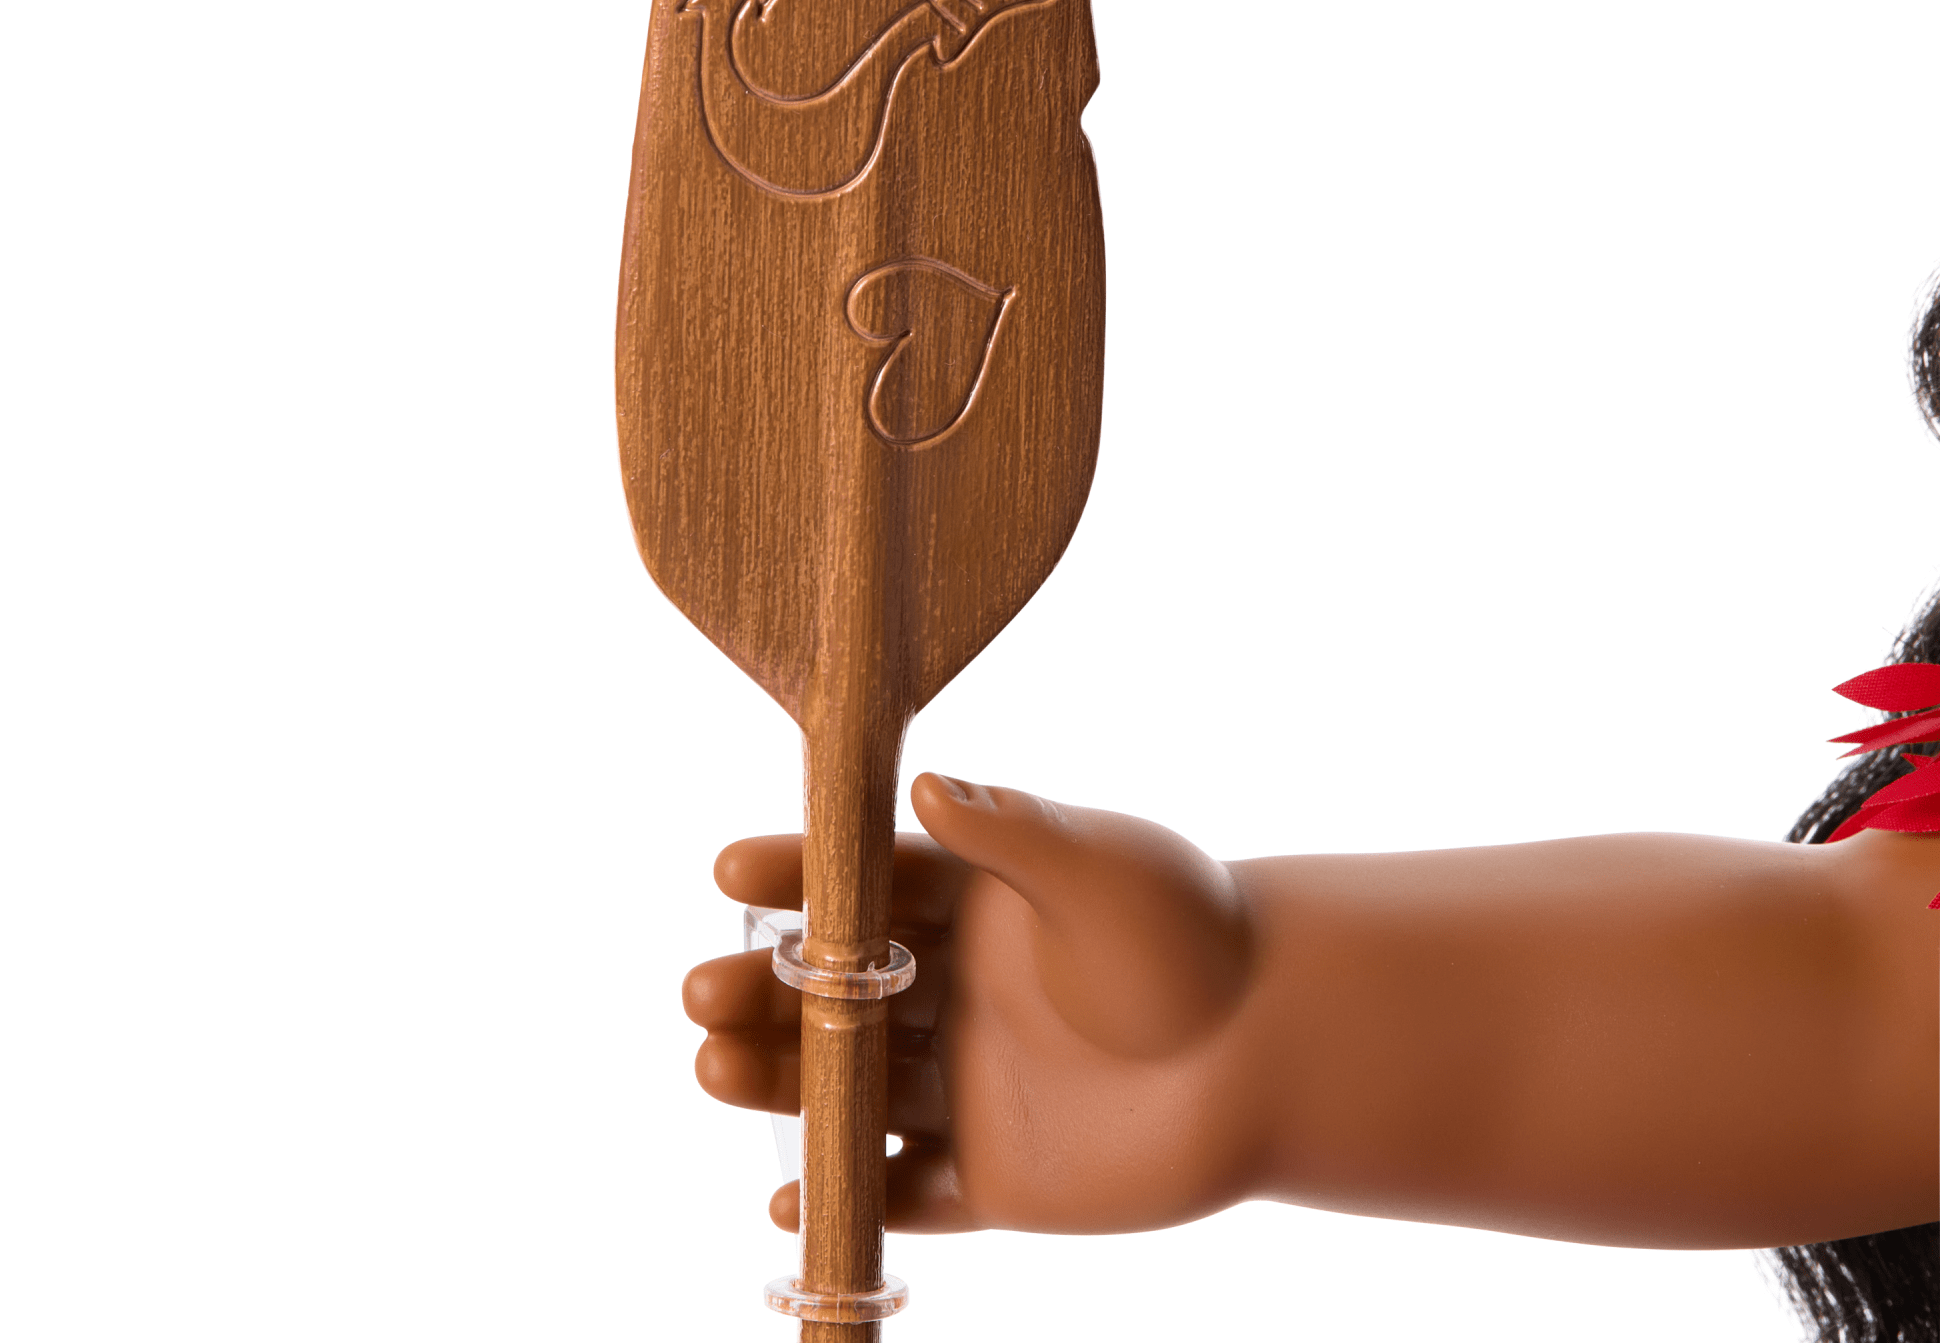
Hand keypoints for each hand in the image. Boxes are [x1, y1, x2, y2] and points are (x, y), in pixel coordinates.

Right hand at [681, 773, 1262, 1233]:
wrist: (1280, 1053)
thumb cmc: (1196, 938)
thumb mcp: (1101, 868)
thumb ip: (1010, 834)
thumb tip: (919, 785)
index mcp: (976, 905)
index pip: (865, 888)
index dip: (796, 880)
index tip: (729, 871)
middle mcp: (958, 992)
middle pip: (837, 992)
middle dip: (765, 990)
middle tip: (703, 994)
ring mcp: (969, 1084)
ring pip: (852, 1085)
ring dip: (779, 1080)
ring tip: (715, 1067)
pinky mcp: (995, 1175)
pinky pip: (904, 1193)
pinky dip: (848, 1198)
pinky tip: (789, 1197)